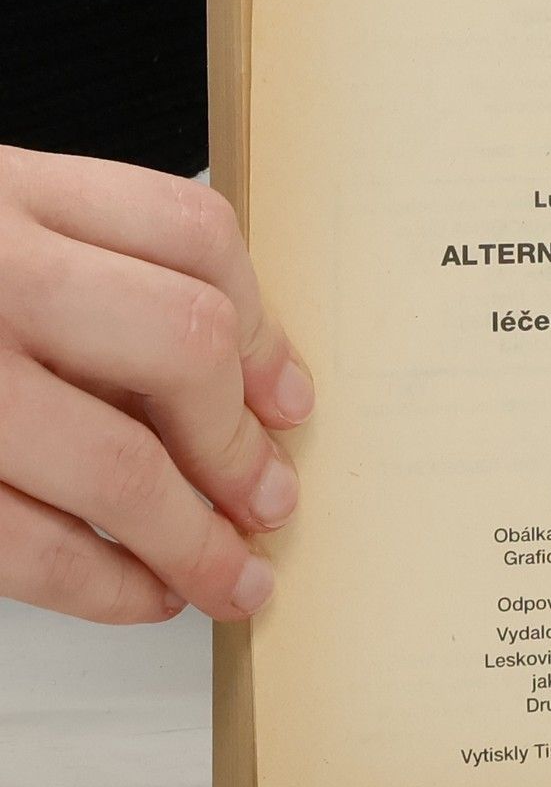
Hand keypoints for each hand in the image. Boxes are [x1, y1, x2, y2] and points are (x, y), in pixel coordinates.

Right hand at [0, 148, 312, 624]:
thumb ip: (82, 266)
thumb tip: (247, 385)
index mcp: (3, 191)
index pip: (192, 234)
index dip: (261, 330)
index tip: (287, 400)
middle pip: (181, 344)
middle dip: (237, 442)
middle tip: (268, 500)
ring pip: (116, 464)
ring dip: (194, 539)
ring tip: (229, 576)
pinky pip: (23, 544)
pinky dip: (104, 585)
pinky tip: (142, 594)